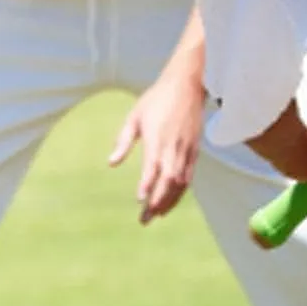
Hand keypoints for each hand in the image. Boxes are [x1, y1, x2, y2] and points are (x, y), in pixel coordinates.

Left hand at [108, 72, 202, 223]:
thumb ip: (123, 141)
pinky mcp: (195, 151)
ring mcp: (187, 150)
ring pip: (180, 183)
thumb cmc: (156, 100)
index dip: (148, 183)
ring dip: (168, 201)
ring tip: (156, 216)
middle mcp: (174, 147)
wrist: (187, 85)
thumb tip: (111, 163)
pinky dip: (180, 192)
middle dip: (157, 202)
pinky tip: (170, 202)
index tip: (140, 199)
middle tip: (144, 219)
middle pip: (168, 181)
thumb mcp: (135, 116)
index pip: (153, 166)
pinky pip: (189, 177)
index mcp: (158, 137)